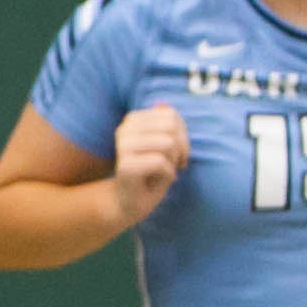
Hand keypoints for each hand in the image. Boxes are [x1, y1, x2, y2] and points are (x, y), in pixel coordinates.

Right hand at [109, 106, 190, 226]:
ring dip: (174, 160)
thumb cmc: (152, 172)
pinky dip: (168, 174)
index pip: (171, 115)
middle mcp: (124, 130)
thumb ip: (165, 123)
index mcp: (133, 120)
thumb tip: (162, 103)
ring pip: (167, 143)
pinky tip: (161, 180)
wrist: (131, 202)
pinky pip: (160, 162)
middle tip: (177, 163)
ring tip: (168, 170)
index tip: (180, 152)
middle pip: (171, 127)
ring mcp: (122, 147)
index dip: (183, 134)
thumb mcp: (164, 144)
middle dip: (181, 147)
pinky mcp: (125, 166)